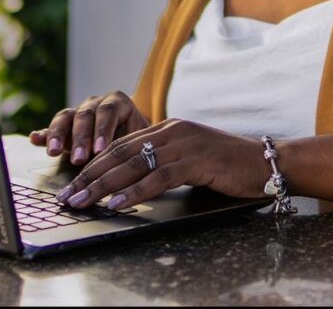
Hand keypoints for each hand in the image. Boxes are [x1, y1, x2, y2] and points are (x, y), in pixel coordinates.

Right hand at [29, 90, 148, 165]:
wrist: (133, 137)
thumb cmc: (139, 141)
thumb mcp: (139, 140)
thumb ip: (131, 145)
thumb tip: (129, 161)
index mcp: (117, 103)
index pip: (108, 112)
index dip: (103, 130)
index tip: (100, 151)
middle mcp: (96, 104)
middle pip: (85, 116)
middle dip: (81, 139)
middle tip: (79, 159)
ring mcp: (78, 113)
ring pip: (66, 117)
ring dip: (58, 134)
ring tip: (53, 151)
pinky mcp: (65, 126)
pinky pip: (52, 127)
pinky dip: (44, 134)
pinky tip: (34, 139)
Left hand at [54, 119, 266, 210]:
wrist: (266, 162)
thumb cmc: (229, 166)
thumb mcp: (191, 160)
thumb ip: (165, 163)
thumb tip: (132, 183)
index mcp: (169, 128)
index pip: (122, 145)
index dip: (94, 164)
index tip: (72, 183)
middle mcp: (173, 130)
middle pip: (121, 153)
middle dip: (89, 175)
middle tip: (66, 196)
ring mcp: (185, 143)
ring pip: (134, 164)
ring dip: (103, 185)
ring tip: (81, 201)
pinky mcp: (196, 160)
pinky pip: (158, 177)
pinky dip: (134, 192)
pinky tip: (117, 204)